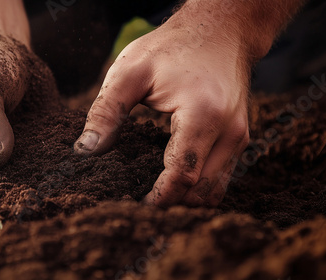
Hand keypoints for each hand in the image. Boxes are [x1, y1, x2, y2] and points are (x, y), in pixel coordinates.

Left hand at [74, 23, 249, 206]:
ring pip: (216, 189)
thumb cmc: (173, 45)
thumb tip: (86, 150)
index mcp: (203, 115)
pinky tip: (172, 181)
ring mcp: (239, 137)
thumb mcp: (130, 71)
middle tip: (139, 206)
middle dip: (172, 205)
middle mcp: (230, 132)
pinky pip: (220, 175)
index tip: (133, 207)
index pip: (182, 176)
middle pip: (203, 192)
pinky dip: (198, 185)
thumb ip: (106, 111)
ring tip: (155, 198)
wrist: (221, 29)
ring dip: (187, 199)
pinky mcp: (239, 137)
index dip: (158, 199)